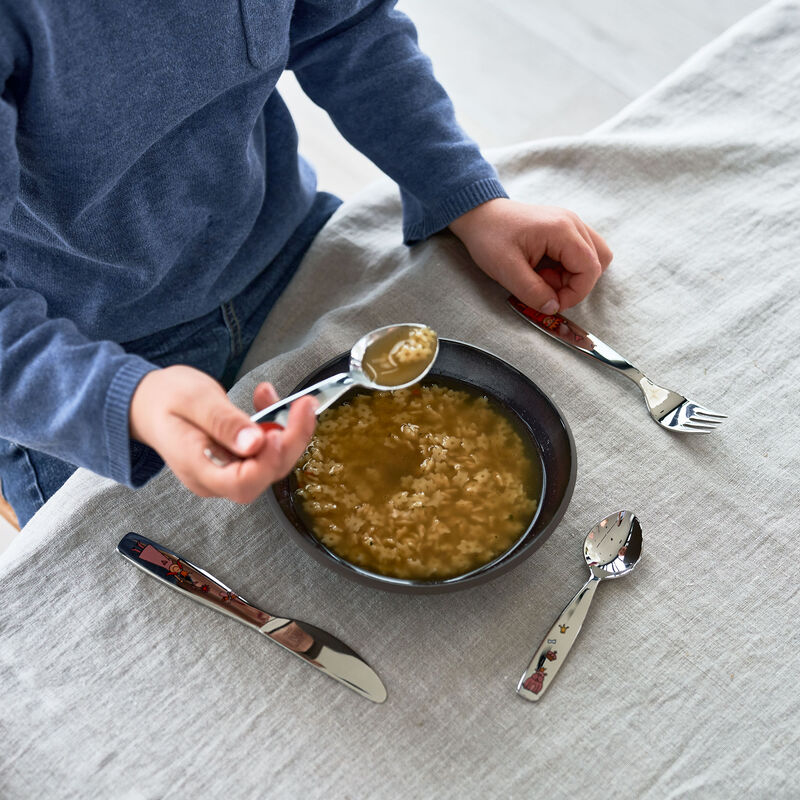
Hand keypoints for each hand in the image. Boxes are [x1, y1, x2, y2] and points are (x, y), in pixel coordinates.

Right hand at [129, 365, 315, 502]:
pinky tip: (267, 399)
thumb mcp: (193, 400)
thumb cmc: (164, 399)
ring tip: (292, 399)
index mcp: (197, 468)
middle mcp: (215, 478)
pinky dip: (276, 425)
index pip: (242, 483)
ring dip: (289, 431)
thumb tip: (255, 443)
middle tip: (304, 406)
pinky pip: (266, 450)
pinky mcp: (238, 460)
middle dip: (292, 442)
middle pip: (265, 475)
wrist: (146, 403)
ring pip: (272, 463)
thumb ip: (223, 422)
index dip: (268, 462)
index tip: (280, 432)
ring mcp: (227, 471)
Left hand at [448, 198, 611, 312]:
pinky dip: (568, 267)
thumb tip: (553, 308)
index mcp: (562, 230)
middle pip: (598, 262)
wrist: (480, 215)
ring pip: (593, 257)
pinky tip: (545, 269)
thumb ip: (532, 291)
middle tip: (546, 288)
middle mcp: (573, 223)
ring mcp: (570, 223)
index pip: (590, 269)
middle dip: (575, 284)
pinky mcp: (565, 228)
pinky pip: (580, 252)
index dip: (576, 293)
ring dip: (573, 276)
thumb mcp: (506, 269)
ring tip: (544, 278)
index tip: (552, 303)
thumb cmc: (490, 237)